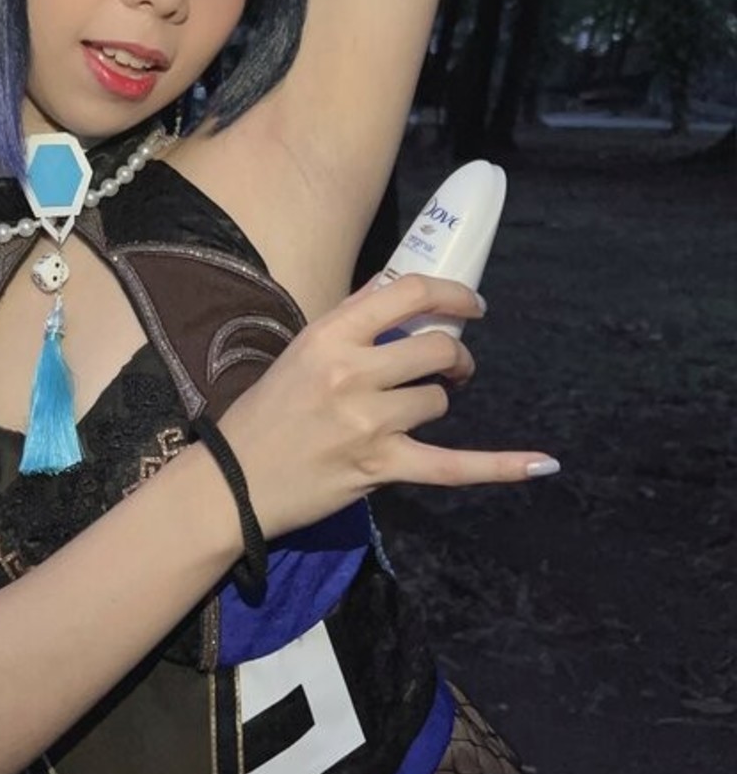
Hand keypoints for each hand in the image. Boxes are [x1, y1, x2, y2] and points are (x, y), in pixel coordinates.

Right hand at [218, 275, 557, 542]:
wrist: (231, 485)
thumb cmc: (264, 415)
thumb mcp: (301, 351)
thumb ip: (352, 321)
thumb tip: (401, 288)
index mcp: (329, 335)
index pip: (409, 293)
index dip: (453, 294)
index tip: (471, 306)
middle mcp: (352, 372)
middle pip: (436, 347)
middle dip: (452, 356)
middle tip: (450, 367)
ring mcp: (369, 422)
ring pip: (438, 400)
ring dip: (433, 404)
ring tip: (407, 416)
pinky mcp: (381, 468)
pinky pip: (455, 465)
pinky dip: (501, 465)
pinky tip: (541, 462)